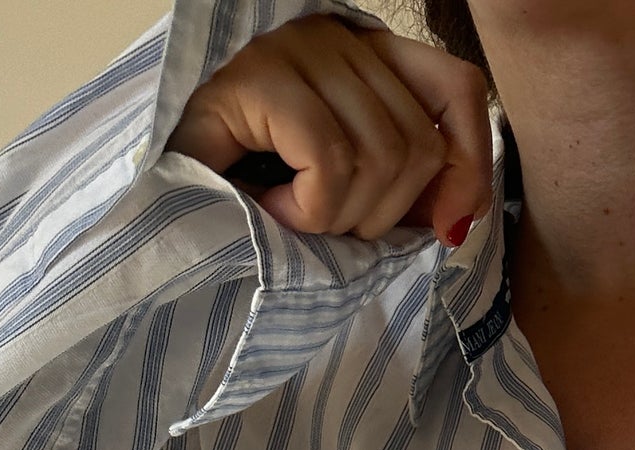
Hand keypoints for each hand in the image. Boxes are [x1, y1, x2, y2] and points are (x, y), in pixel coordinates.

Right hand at [167, 17, 490, 244]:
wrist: (167, 208)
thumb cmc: (257, 200)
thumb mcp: (353, 191)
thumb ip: (409, 184)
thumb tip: (459, 215)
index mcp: (368, 55)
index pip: (459, 89)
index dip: (468, 164)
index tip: (443, 228)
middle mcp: (336, 37)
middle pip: (419, 143)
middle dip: (381, 214)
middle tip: (324, 223)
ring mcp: (294, 51)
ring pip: (380, 157)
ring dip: (339, 216)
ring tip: (294, 216)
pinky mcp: (256, 80)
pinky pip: (329, 160)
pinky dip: (309, 208)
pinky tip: (274, 211)